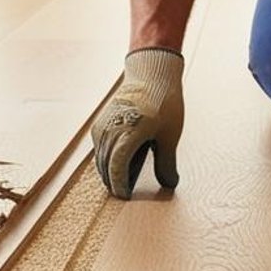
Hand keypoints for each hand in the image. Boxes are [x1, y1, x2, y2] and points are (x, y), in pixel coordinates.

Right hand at [93, 48, 184, 199]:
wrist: (151, 73)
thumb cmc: (163, 102)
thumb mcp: (170, 135)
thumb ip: (166, 162)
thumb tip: (169, 184)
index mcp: (128, 134)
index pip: (117, 169)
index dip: (120, 186)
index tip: (126, 197)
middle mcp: (110, 131)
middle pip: (106, 167)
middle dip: (114, 183)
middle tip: (126, 195)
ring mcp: (103, 126)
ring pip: (101, 158)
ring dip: (110, 172)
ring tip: (123, 183)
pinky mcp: (101, 123)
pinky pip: (100, 148)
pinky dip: (108, 160)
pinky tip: (120, 165)